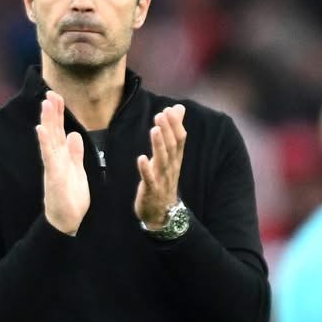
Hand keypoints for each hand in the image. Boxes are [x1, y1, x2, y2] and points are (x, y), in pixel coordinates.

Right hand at [37, 93, 89, 234]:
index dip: (58, 114)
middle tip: (50, 92)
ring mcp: (53, 166)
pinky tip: (41, 129)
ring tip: (46, 104)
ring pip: (49, 139)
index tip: (57, 96)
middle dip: (52, 112)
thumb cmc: (71, 197)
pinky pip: (48, 156)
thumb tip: (74, 134)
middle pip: (53, 131)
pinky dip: (45, 142)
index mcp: (62, 156)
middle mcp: (55, 158)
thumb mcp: (77, 170)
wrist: (67, 219)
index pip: (59, 130)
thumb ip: (75, 153)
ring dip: (48, 121)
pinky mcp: (53, 175)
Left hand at [134, 104, 185, 228]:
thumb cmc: (164, 180)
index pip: (180, 140)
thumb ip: (174, 130)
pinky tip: (141, 158)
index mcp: (175, 160)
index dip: (175, 125)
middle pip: (172, 147)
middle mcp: (171, 168)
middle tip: (161, 114)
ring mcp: (162, 179)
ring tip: (154, 129)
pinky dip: (146, 169)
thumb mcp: (170, 156)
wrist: (162, 214)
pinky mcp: (151, 190)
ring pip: (162, 160)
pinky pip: (149, 179)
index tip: (170, 109)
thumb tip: (178, 107)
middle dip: (167, 130)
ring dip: (158, 145)